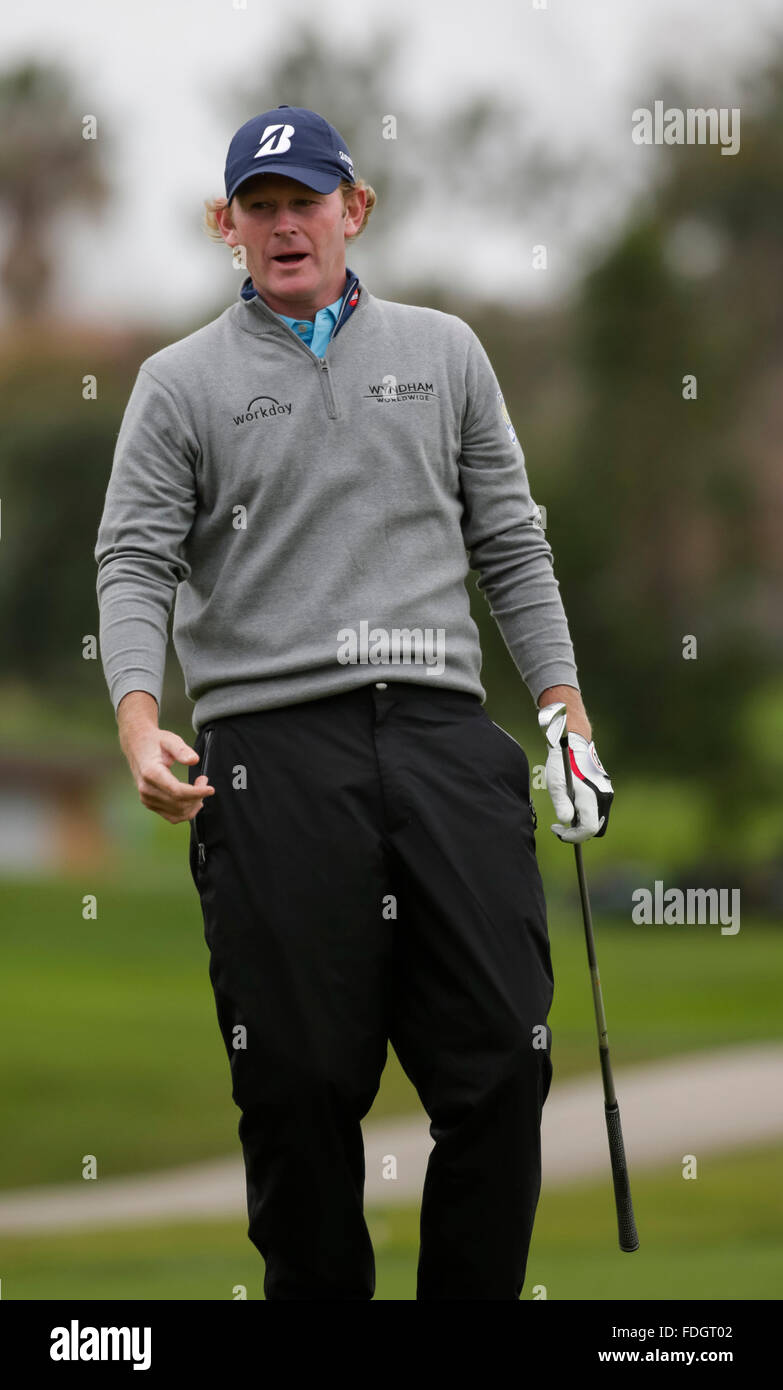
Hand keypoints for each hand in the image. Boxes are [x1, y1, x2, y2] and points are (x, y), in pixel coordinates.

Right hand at [118, 694, 213, 824]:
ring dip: (194, 804)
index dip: (196, 793)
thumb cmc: (155, 742)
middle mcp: (147, 789)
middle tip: (204, 780)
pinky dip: (186, 812)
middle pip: (179, 804)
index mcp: (151, 773)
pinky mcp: (149, 804)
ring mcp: (146, 798)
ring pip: (177, 813)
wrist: (137, 746)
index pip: (177, 791)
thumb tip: (194, 760)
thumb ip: (182, 749)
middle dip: (198, 796)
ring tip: (200, 788)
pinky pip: (172, 817)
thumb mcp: (170, 739)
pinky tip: (194, 801)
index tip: (210, 789)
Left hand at [545, 733, 613, 842]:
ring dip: (582, 822)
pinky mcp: (606, 791)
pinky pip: (598, 811)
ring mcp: (607, 794)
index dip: (573, 836)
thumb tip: (566, 822)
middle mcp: (603, 797)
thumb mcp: (556, 784)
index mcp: (590, 797)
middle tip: (561, 825)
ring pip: (598, 820)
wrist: (574, 744)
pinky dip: (586, 814)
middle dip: (579, 832)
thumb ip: (562, 805)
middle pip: (596, 828)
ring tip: (566, 810)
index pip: (589, 829)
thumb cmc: (562, 764)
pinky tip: (573, 803)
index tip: (557, 830)